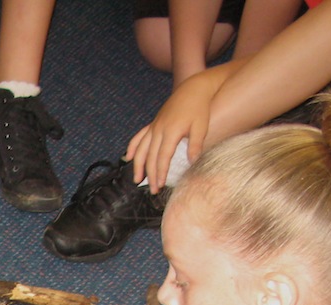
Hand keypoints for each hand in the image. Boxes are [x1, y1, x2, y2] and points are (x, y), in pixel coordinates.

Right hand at [125, 70, 213, 190]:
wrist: (193, 89)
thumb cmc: (199, 108)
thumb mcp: (201, 126)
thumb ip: (196, 144)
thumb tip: (193, 162)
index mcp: (171, 132)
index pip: (162, 158)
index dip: (159, 173)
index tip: (159, 186)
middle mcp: (158, 130)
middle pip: (150, 157)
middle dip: (150, 175)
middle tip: (152, 190)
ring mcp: (154, 126)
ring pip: (141, 149)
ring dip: (138, 166)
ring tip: (137, 180)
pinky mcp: (153, 123)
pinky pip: (139, 137)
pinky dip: (132, 148)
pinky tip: (129, 158)